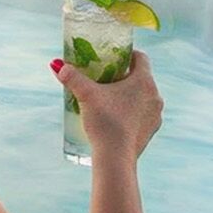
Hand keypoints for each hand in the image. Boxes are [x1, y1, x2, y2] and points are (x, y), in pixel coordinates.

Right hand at [53, 49, 162, 164]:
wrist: (116, 158)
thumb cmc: (104, 122)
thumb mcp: (86, 95)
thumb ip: (72, 77)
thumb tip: (57, 65)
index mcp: (145, 81)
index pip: (141, 57)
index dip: (126, 54)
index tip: (112, 58)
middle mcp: (155, 96)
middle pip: (141, 78)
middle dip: (124, 76)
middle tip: (105, 78)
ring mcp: (156, 116)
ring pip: (143, 97)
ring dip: (129, 95)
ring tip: (109, 100)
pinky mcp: (151, 131)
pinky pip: (143, 115)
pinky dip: (132, 113)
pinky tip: (116, 118)